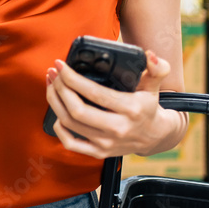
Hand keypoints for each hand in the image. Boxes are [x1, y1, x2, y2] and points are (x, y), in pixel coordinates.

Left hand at [45, 50, 182, 158]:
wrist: (154, 137)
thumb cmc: (148, 106)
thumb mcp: (154, 85)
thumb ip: (157, 68)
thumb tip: (150, 55)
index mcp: (130, 109)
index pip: (94, 93)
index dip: (72, 78)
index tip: (61, 64)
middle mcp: (117, 128)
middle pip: (77, 110)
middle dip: (60, 88)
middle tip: (53, 73)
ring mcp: (107, 143)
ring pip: (70, 123)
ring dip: (55, 102)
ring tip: (51, 84)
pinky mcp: (99, 152)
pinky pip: (71, 144)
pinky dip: (59, 127)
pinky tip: (57, 110)